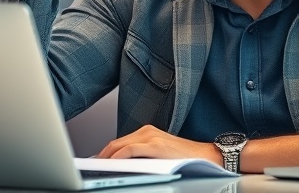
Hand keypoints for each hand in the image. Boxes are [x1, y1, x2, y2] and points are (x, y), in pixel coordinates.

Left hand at [96, 125, 221, 163]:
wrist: (206, 156)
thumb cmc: (184, 158)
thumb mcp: (159, 154)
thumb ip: (142, 155)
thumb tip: (122, 165)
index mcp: (147, 132)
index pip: (119, 142)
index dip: (105, 152)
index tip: (96, 162)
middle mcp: (147, 131)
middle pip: (115, 143)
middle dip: (102, 155)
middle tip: (93, 167)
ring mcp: (150, 136)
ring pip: (119, 145)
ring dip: (106, 157)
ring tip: (97, 167)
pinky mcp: (154, 145)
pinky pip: (129, 150)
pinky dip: (117, 157)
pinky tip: (111, 164)